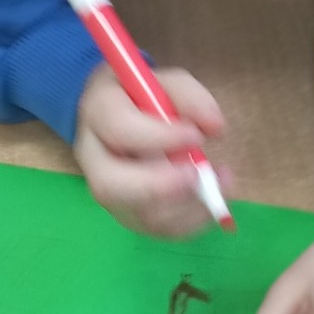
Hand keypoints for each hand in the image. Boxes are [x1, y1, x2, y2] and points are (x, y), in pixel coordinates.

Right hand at [74, 61, 226, 238]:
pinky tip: (213, 200)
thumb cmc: (143, 96)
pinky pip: (158, 230)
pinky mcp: (129, 214)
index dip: (159, 136)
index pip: (118, 128)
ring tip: (219, 183)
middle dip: (160, 186)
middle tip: (197, 174)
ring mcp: (109, 193)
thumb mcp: (166, 82)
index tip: (196, 136)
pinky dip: (193, 222)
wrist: (116, 117)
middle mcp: (94, 158)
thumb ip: (191, 98)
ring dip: (186, 206)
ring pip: (137, 215)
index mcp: (98, 112)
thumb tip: (215, 128)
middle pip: (110, 185)